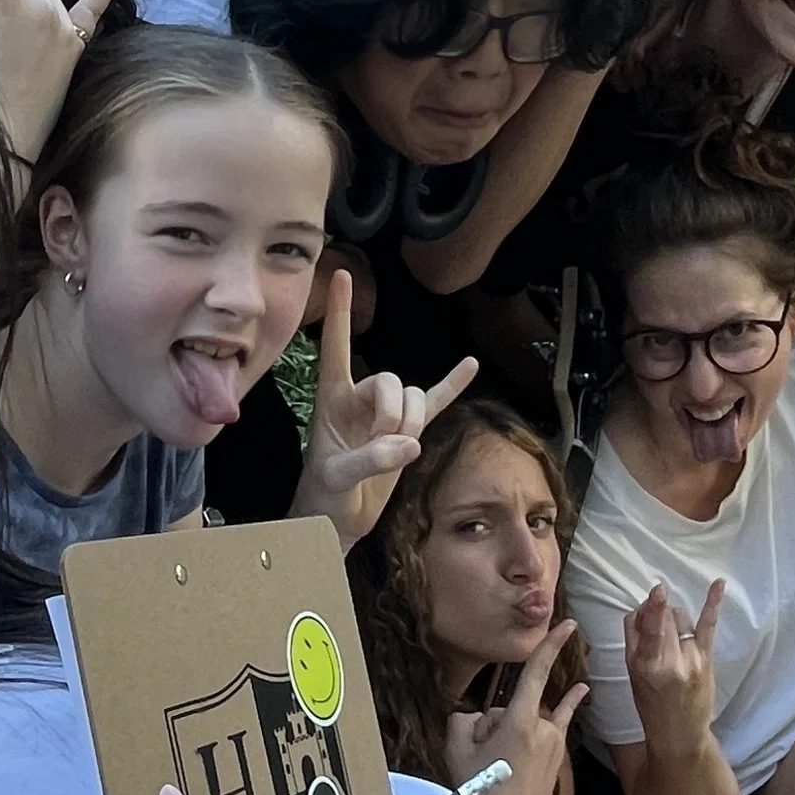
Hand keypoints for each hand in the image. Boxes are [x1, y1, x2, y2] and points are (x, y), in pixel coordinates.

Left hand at [290, 272, 475, 548]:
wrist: (336, 521)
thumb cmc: (323, 497)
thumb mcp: (337, 478)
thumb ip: (370, 459)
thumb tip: (409, 445)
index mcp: (332, 398)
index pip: (335, 346)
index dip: (338, 312)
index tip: (339, 273)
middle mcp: (359, 398)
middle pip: (390, 380)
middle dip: (395, 412)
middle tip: (385, 446)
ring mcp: (385, 413)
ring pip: (414, 396)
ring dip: (414, 422)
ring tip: (398, 451)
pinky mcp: (407, 431)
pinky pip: (435, 402)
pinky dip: (452, 385)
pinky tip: (470, 365)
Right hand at [446, 625, 585, 794]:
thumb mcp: (457, 751)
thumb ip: (464, 721)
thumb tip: (477, 718)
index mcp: (520, 722)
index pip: (536, 673)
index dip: (551, 645)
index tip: (567, 624)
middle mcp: (545, 729)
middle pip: (516, 706)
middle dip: (495, 722)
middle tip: (478, 758)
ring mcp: (554, 746)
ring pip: (530, 721)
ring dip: (512, 732)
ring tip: (496, 764)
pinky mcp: (557, 760)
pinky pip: (556, 727)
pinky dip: (565, 708)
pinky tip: (581, 690)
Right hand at [623, 577, 723, 750]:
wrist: (679, 733)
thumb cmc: (651, 704)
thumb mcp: (632, 674)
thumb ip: (634, 641)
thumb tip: (642, 609)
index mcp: (644, 664)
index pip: (648, 628)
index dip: (652, 608)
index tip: (658, 589)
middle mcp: (668, 661)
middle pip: (664, 618)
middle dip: (658, 614)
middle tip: (656, 629)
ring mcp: (690, 659)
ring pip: (680, 617)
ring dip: (674, 617)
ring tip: (672, 637)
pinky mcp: (706, 659)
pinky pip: (707, 625)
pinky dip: (712, 603)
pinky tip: (718, 584)